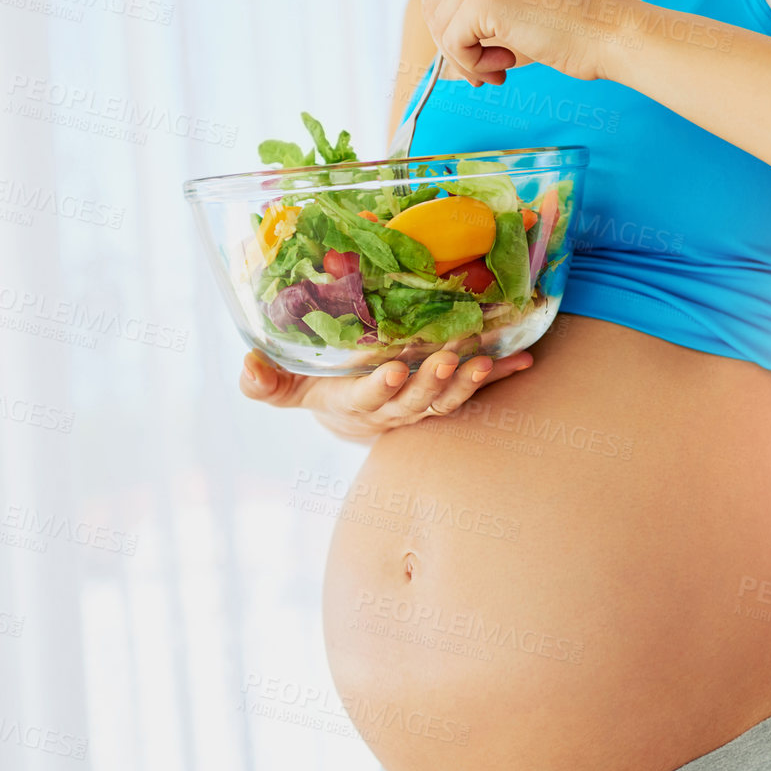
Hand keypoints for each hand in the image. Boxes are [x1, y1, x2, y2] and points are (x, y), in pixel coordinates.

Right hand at [238, 347, 534, 443]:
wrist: (359, 411)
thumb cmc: (321, 389)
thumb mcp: (290, 386)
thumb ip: (267, 382)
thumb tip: (246, 364)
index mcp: (355, 404)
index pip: (367, 399)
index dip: (379, 390)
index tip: (391, 372)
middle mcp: (395, 409)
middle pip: (416, 401)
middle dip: (432, 383)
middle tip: (447, 362)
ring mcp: (424, 404)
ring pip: (448, 400)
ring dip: (468, 383)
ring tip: (482, 363)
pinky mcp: (448, 394)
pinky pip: (477, 389)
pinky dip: (500, 375)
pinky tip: (524, 359)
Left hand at [418, 0, 632, 85]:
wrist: (609, 32)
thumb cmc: (572, 26)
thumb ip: (479, 0)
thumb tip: (438, 29)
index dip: (440, 9)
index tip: (466, 37)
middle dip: (450, 41)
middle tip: (481, 67)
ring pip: (438, 24)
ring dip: (463, 57)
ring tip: (498, 68)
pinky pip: (452, 41)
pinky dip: (472, 63)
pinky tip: (505, 66)